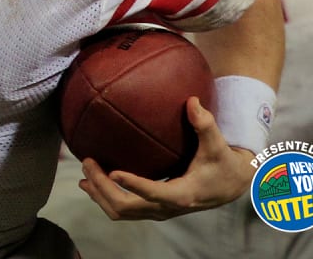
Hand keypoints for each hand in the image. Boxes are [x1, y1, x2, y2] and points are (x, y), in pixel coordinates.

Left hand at [78, 96, 255, 220]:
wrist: (228, 186)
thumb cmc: (222, 162)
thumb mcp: (217, 145)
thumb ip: (205, 124)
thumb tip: (192, 101)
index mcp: (182, 194)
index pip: (154, 193)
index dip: (134, 185)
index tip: (113, 171)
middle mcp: (167, 207)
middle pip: (126, 206)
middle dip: (102, 187)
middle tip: (87, 162)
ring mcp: (157, 211)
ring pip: (120, 212)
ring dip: (99, 194)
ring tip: (84, 172)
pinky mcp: (151, 208)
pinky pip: (122, 209)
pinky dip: (103, 197)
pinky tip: (90, 180)